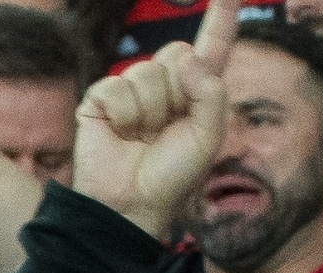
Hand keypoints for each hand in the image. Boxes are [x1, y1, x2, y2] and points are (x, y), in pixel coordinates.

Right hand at [74, 0, 234, 238]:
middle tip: (166, 126)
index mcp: (196, 91)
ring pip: (147, 71)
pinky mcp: (100, 100)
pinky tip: (120, 134)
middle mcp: (165, 85)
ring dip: (149, 110)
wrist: (131, 203)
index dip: (222, 18)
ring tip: (142, 137)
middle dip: (177, 90)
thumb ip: (211, 91)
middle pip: (177, 51)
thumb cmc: (172, 176)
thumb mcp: (209, 136)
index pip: (213, 45)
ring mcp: (130, 91)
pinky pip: (116, 86)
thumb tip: (185, 57)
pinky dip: (122, 114)